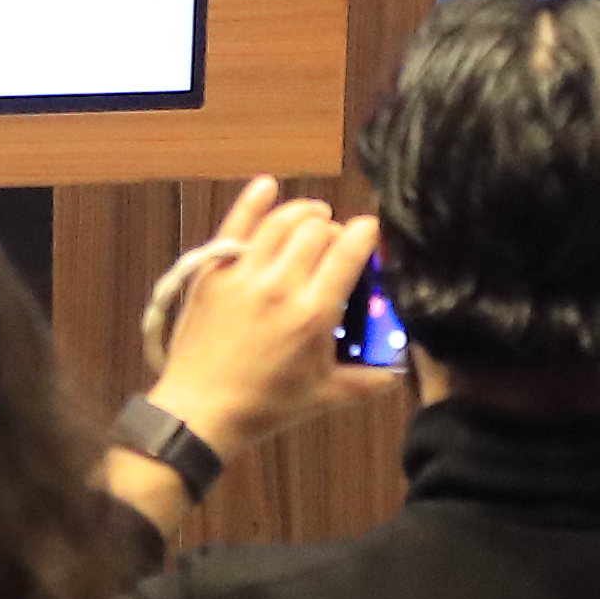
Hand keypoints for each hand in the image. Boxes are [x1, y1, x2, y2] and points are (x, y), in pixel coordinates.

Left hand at [136, 177, 385, 458]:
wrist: (200, 412)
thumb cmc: (265, 406)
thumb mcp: (324, 397)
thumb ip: (367, 381)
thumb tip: (400, 373)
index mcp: (313, 314)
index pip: (349, 252)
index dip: (366, 233)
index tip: (370, 232)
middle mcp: (280, 285)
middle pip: (317, 230)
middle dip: (334, 228)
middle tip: (337, 241)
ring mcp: (243, 274)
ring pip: (281, 222)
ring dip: (303, 212)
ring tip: (315, 215)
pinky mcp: (213, 272)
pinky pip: (234, 225)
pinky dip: (252, 201)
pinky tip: (267, 186)